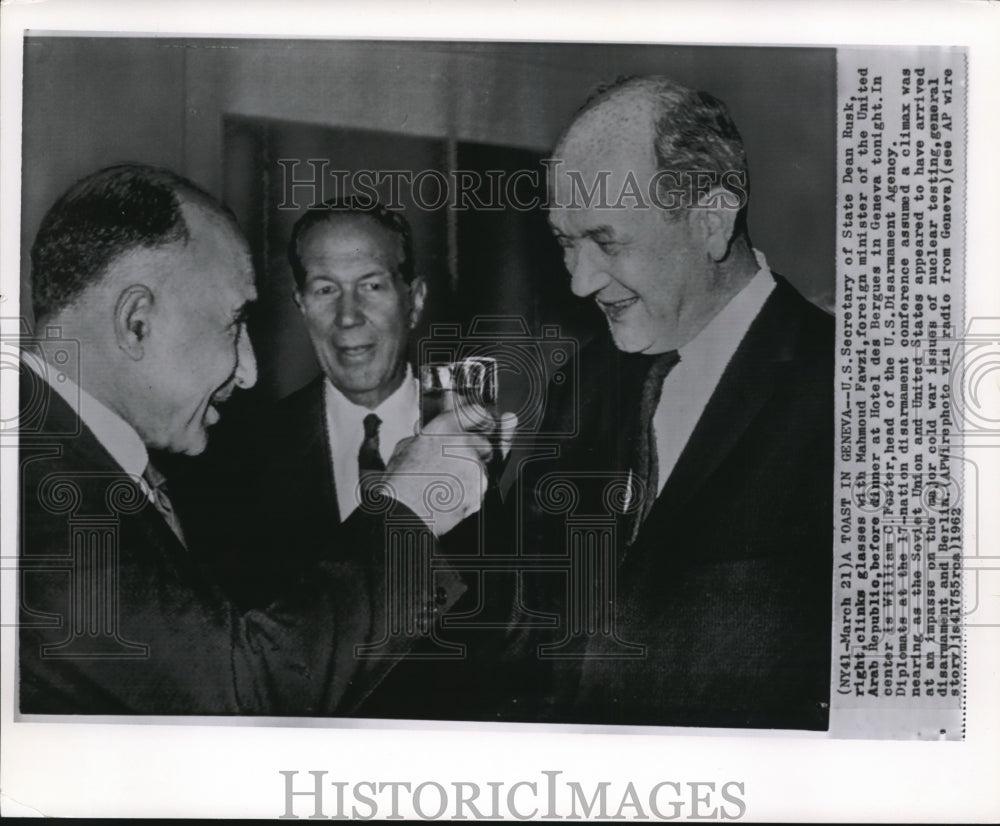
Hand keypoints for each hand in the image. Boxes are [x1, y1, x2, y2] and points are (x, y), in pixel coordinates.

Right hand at [385, 397, 516, 535]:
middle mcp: (462, 442)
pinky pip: (481, 487)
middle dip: (475, 453)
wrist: (404, 510)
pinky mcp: (479, 486)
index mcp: (444, 428)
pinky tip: (450, 495)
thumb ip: (422, 435)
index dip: (480, 419)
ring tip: (446, 485)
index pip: (476, 413)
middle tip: (454, 466)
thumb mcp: (404, 447)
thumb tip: (424, 431)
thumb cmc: (400, 482)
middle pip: (484, 443)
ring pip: (482, 468)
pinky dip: (470, 492)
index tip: (482, 423)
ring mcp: (473, 465)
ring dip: (471, 475)